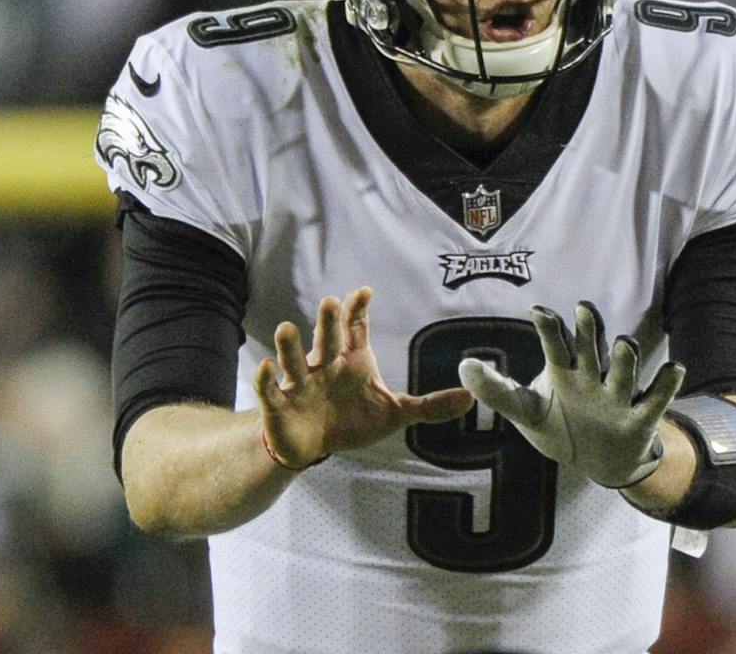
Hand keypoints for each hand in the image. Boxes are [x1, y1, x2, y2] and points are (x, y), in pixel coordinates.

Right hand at [254, 287, 474, 468]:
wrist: (313, 443)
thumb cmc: (352, 420)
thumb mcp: (394, 414)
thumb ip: (429, 406)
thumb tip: (471, 399)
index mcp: (351, 361)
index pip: (355, 329)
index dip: (358, 310)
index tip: (364, 292)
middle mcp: (324, 365)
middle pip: (326, 339)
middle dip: (328, 322)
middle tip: (331, 302)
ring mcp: (300, 383)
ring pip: (294, 360)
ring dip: (290, 346)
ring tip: (288, 328)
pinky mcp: (280, 404)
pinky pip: (270, 390)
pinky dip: (265, 380)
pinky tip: (264, 368)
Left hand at [458, 302, 685, 487]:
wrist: (600, 462)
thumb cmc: (560, 426)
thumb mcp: (526, 411)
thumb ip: (497, 391)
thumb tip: (463, 366)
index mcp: (564, 371)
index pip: (555, 344)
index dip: (548, 328)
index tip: (538, 310)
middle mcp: (592, 377)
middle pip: (591, 348)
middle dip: (588, 329)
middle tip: (582, 309)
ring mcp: (617, 396)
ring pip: (623, 370)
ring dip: (624, 357)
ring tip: (622, 345)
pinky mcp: (639, 419)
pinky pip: (656, 399)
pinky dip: (665, 384)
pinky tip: (674, 369)